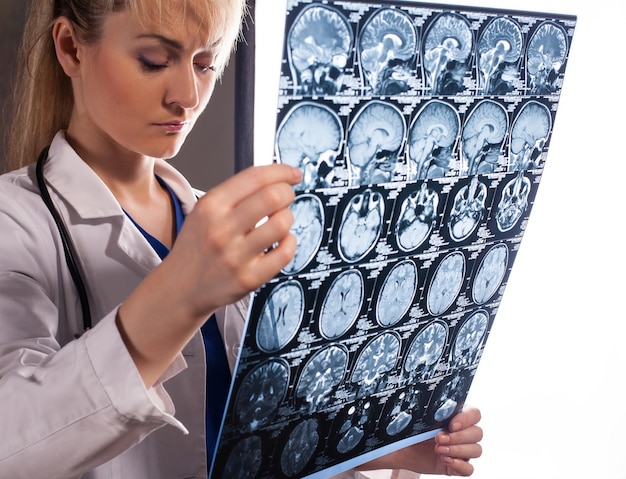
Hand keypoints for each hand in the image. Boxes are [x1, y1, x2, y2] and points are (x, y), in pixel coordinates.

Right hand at [165, 163, 302, 315]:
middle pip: (272, 196)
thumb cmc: (197, 248)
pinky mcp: (248, 279)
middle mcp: (221, 229)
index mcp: (210, 206)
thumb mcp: (204, 212)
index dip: (281, 171)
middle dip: (287, 192)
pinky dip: (290, 242)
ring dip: (288, 218)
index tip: (292, 174)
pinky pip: (285, 253)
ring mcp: (235, 256)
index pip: (255, 176)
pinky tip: (281, 242)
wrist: (179, 289)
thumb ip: (235, 194)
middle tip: (286, 197)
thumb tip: (276, 179)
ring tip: (279, 221)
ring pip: (281, 223)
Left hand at [358, 407, 482, 475]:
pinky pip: (469, 469)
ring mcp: (460, 449)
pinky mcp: (455, 466)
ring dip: (458, 450)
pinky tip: (445, 459)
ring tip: (439, 449)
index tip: (451, 424)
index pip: (475, 414)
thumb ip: (433, 411)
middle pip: (477, 433)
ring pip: (476, 450)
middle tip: (439, 438)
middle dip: (459, 436)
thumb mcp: (419, 417)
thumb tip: (436, 405)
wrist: (397, 448)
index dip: (467, 418)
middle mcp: (462, 432)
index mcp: (456, 416)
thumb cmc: (409, 429)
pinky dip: (460, 465)